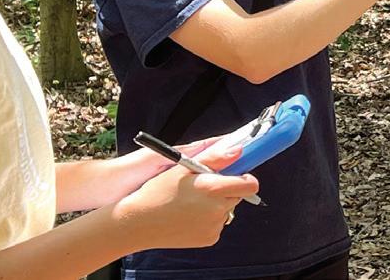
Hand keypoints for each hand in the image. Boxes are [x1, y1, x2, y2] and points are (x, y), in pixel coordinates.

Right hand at [114, 143, 258, 249]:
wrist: (138, 223)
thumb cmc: (157, 192)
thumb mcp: (183, 168)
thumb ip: (214, 158)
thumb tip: (238, 150)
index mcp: (213, 189)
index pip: (250, 184)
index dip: (245, 177)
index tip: (235, 173)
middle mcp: (218, 210)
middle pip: (237, 195)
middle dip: (226, 188)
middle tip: (203, 185)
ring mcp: (215, 227)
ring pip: (226, 209)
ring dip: (216, 203)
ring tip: (191, 201)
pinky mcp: (210, 239)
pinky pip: (217, 223)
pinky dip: (208, 217)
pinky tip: (189, 214)